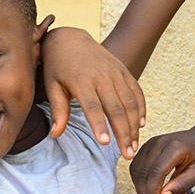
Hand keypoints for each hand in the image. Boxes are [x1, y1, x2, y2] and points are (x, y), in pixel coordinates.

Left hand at [40, 26, 145, 157]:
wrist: (70, 38)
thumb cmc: (58, 66)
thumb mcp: (52, 86)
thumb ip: (58, 110)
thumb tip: (55, 135)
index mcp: (82, 81)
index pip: (93, 107)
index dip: (100, 125)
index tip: (105, 143)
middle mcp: (102, 76)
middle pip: (116, 108)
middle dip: (124, 133)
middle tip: (127, 155)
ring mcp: (115, 72)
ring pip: (130, 102)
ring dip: (135, 126)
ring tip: (134, 146)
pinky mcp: (123, 70)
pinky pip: (137, 91)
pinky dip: (142, 108)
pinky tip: (142, 125)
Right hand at [129, 130, 194, 193]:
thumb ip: (182, 184)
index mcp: (175, 147)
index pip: (156, 171)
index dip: (152, 191)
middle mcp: (159, 142)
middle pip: (144, 172)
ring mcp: (150, 143)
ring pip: (136, 170)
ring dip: (139, 189)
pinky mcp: (145, 147)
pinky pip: (135, 166)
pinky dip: (138, 181)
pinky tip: (146, 192)